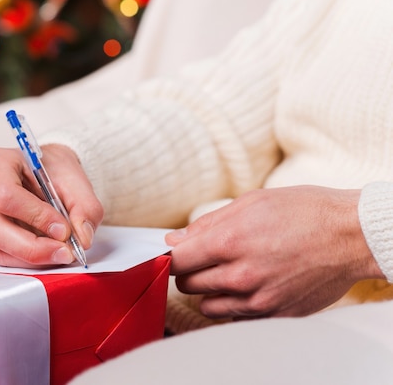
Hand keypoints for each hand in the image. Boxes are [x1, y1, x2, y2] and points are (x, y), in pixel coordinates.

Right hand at [0, 144, 102, 267]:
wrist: (44, 172)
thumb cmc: (53, 171)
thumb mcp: (77, 181)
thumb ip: (85, 208)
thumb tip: (81, 238)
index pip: (6, 196)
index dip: (36, 217)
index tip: (63, 229)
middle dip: (34, 247)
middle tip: (65, 252)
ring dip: (32, 257)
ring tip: (59, 252)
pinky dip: (25, 260)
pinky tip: (46, 252)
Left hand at [167, 186, 384, 318]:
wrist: (351, 235)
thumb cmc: (304, 212)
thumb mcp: (251, 203)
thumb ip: (206, 224)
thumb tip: (174, 240)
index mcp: (230, 242)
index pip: (176, 262)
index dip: (169, 258)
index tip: (172, 256)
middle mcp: (241, 276)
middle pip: (187, 285)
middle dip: (191, 272)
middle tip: (208, 258)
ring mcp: (259, 300)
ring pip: (208, 306)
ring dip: (210, 292)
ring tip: (230, 272)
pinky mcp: (275, 315)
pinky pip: (236, 318)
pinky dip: (235, 305)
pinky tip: (251, 285)